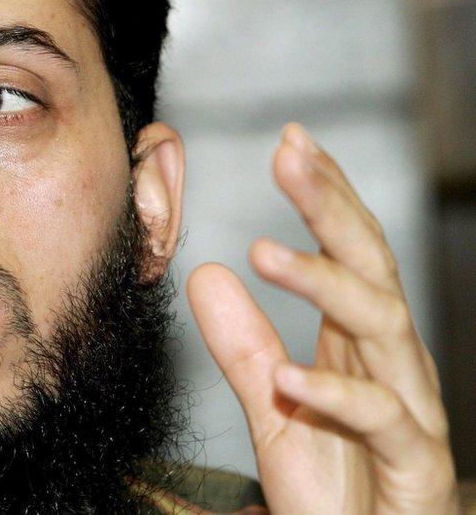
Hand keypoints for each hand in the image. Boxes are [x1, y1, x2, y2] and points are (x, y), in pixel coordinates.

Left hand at [186, 123, 458, 513]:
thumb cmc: (338, 485)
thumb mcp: (274, 406)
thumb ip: (243, 345)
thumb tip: (205, 274)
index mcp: (359, 341)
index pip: (348, 251)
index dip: (326, 195)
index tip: (292, 142)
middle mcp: (392, 361)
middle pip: (369, 267)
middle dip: (333, 206)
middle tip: (292, 154)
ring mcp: (410, 408)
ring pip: (383, 326)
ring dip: (326, 283)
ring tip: (265, 252)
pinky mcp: (417, 462)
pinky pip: (381, 418)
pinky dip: (335, 393)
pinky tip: (289, 376)